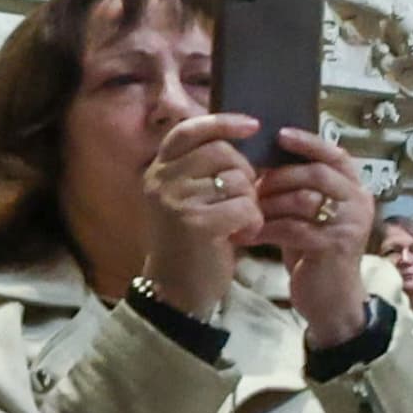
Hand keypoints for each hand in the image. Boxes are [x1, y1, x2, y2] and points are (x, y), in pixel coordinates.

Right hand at [136, 111, 259, 315]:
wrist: (176, 290)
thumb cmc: (192, 242)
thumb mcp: (189, 198)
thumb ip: (204, 168)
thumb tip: (244, 132)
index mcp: (159, 170)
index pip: (190, 130)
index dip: (223, 122)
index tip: (253, 125)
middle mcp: (161, 181)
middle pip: (222, 152)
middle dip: (245, 173)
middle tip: (243, 200)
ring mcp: (176, 201)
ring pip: (237, 180)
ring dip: (250, 202)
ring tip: (237, 223)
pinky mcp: (196, 224)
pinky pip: (244, 207)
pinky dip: (252, 223)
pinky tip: (241, 237)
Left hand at [256, 128, 378, 346]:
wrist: (332, 301)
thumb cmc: (315, 253)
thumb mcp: (311, 216)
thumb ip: (300, 189)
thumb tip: (263, 159)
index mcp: (355, 190)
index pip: (336, 155)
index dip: (309, 142)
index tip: (279, 134)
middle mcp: (359, 203)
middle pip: (317, 173)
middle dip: (280, 176)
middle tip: (252, 184)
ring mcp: (349, 225)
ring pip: (303, 200)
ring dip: (269, 204)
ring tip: (246, 210)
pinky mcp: (333, 247)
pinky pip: (293, 228)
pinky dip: (265, 229)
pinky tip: (246, 236)